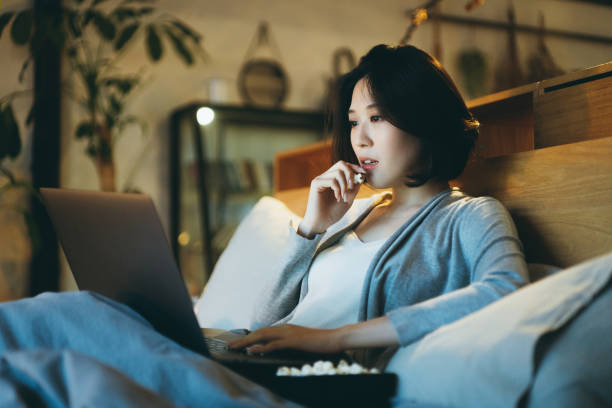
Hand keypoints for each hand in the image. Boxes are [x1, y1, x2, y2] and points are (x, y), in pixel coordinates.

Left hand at [227, 324, 343, 354]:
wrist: (334, 339)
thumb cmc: (319, 342)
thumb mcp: (300, 342)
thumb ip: (288, 343)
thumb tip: (277, 349)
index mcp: (286, 328)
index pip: (263, 332)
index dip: (249, 336)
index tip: (238, 342)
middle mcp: (285, 328)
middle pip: (259, 332)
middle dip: (243, 339)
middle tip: (230, 345)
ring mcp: (289, 334)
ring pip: (263, 336)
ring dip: (248, 342)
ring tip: (236, 347)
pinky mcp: (294, 341)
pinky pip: (274, 344)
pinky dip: (262, 347)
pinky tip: (253, 350)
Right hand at [299, 161, 365, 236]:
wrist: (321, 223)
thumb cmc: (333, 213)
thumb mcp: (349, 199)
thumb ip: (354, 188)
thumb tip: (361, 176)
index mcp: (334, 179)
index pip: (344, 166)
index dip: (355, 167)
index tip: (363, 173)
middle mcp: (326, 177)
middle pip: (341, 164)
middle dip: (350, 173)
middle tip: (352, 186)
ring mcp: (320, 179)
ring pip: (338, 172)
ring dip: (344, 185)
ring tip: (344, 197)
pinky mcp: (316, 184)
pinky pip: (331, 180)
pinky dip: (338, 189)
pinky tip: (337, 198)